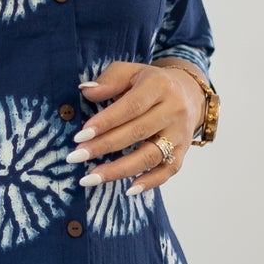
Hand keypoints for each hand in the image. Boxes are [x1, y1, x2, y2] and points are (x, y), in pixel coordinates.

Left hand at [71, 60, 204, 193]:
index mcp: (159, 86)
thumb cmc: (149, 83)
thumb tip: (86, 92)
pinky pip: (169, 170)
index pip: (131, 106)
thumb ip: (109, 80)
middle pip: (138, 132)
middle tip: (75, 157)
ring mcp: (180, 133)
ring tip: (90, 178)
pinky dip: (150, 182)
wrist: (188, 92)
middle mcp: (173, 110)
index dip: (105, 122)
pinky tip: (128, 190)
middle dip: (104, 146)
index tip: (80, 136)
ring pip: (151, 155)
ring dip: (119, 170)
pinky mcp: (183, 150)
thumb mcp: (130, 72)